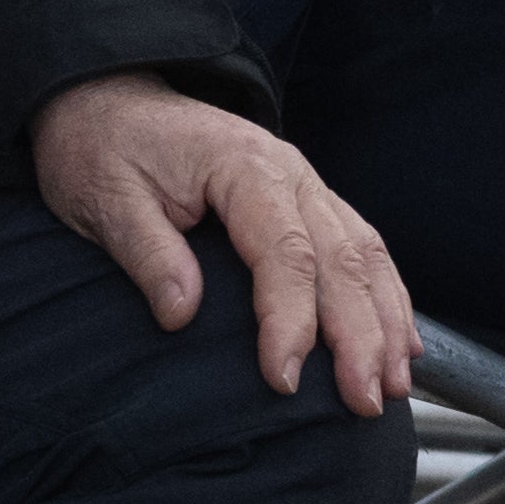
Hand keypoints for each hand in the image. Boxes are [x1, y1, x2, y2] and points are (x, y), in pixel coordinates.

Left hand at [31, 74, 414, 416]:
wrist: (109, 99)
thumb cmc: (104, 149)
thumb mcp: (105, 197)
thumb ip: (148, 252)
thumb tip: (182, 313)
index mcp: (242, 165)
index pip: (284, 252)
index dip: (290, 321)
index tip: (285, 380)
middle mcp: (289, 171)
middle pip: (340, 259)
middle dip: (359, 336)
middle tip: (364, 404)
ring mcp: (304, 184)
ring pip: (365, 254)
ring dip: (384, 322)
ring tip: (393, 387)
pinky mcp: (307, 199)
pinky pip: (362, 246)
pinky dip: (386, 296)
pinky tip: (401, 342)